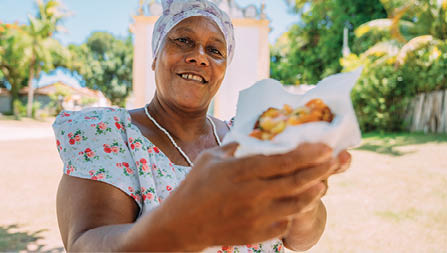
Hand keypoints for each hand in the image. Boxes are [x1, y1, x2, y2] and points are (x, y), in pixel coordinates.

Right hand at [156, 142, 337, 249]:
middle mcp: (252, 193)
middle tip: (335, 160)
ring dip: (314, 191)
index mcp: (240, 171)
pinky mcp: (256, 233)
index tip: (326, 147)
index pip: (282, 161)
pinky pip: (285, 222)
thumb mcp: (210, 158)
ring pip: (297, 204)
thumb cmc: (193, 187)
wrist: (181, 225)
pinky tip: (299, 202)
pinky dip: (295, 211)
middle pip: (296, 181)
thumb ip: (234, 146)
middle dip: (320, 170)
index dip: (307, 154)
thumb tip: (251, 137)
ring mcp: (255, 216)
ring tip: (322, 182)